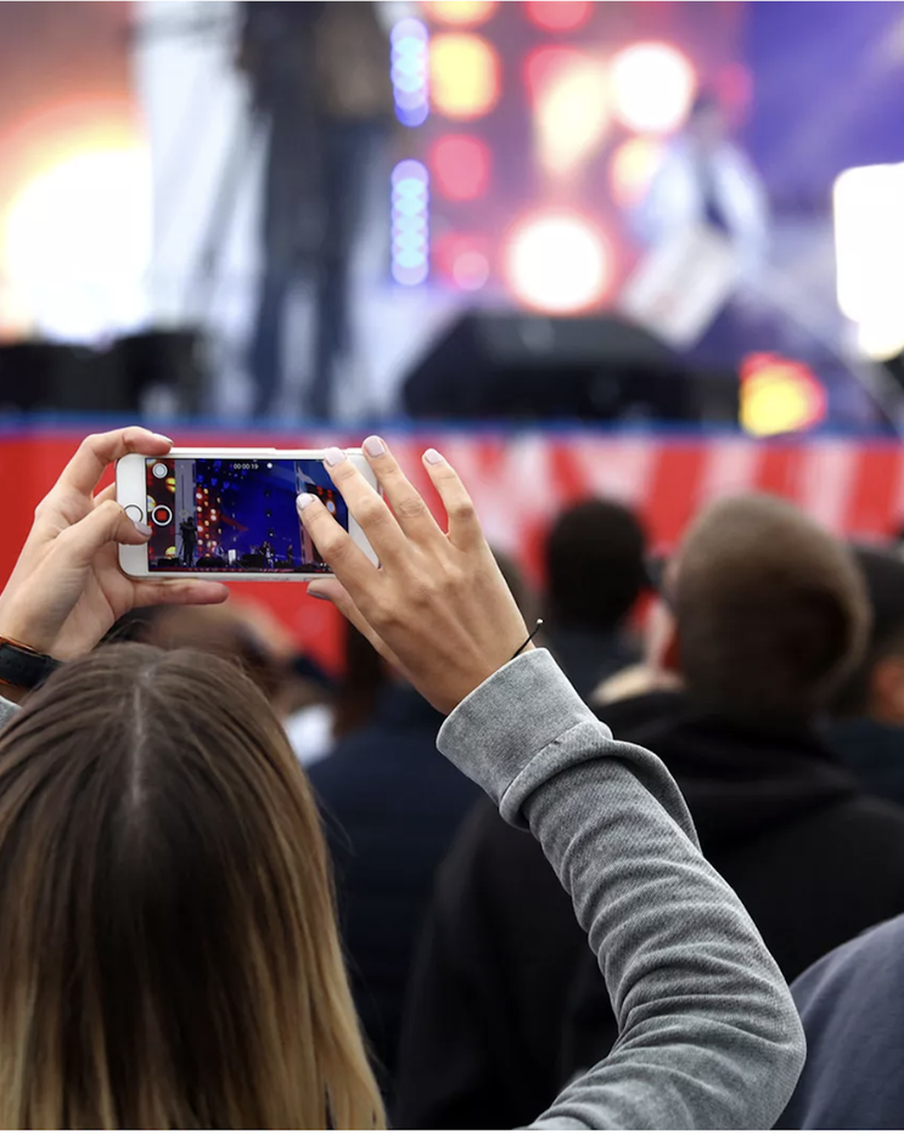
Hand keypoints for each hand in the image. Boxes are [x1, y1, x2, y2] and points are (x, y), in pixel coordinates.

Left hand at [0, 427, 228, 660]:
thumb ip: (107, 524)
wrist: (28, 651)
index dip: (129, 442)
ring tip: (209, 543)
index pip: (97, 456)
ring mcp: (109, 559)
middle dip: (166, 495)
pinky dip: (188, 587)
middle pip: (136, 498)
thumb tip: (144, 526)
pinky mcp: (123, 590)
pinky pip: (163, 584)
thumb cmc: (32, 597)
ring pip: (155, 542)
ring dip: (182, 545)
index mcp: (66, 506)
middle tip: (194, 496)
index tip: (164, 446)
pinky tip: (212, 589)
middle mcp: (90, 528)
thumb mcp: (67, 548)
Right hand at [297, 438, 529, 714]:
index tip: (305, 500)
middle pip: (370, 516)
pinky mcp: (476, 556)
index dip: (318, 521)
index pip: (338, 552)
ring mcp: (445, 564)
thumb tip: (316, 584)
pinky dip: (445, 478)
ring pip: (409, 503)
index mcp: (382, 606)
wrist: (496, 685)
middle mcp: (410, 579)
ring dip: (388, 468)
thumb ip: (352, 609)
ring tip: (371, 443)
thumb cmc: (436, 672)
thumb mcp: (386, 647)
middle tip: (332, 455)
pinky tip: (430, 456)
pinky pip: (459, 507)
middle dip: (347, 479)